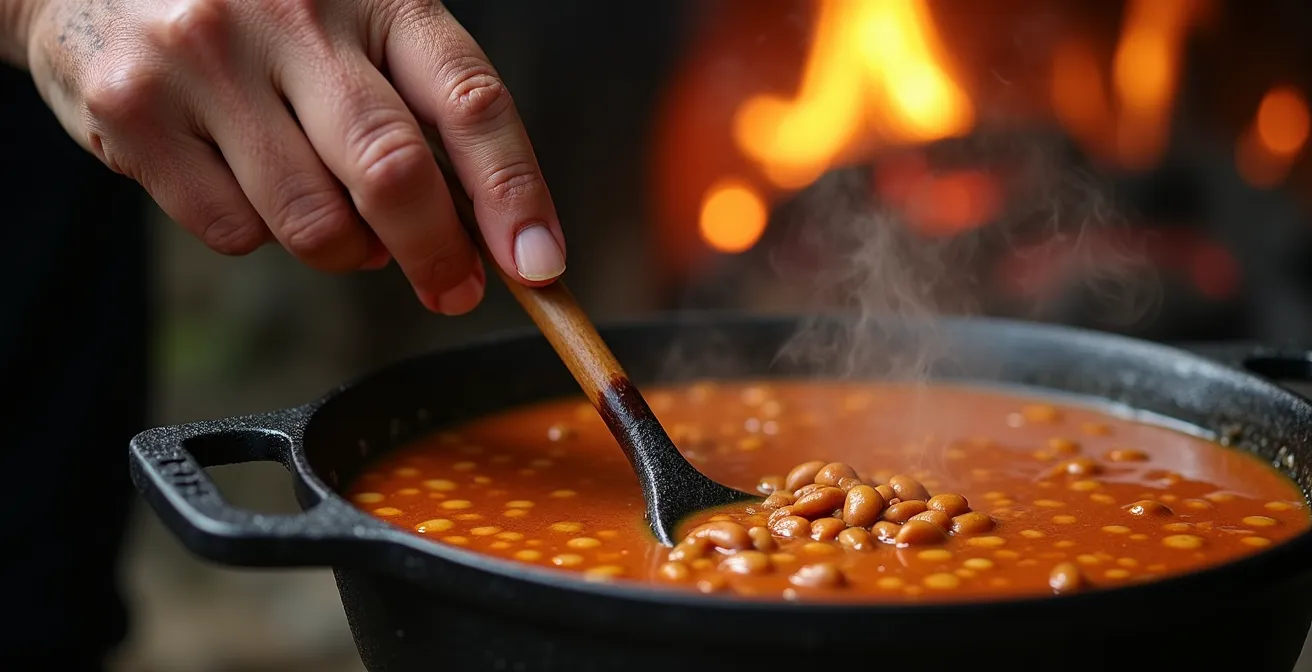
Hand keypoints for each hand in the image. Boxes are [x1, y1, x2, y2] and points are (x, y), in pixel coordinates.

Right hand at [19, 0, 566, 313]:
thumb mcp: (358, 26)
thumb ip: (421, 110)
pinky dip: (258, 233)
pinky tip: (243, 179)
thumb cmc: (265, 12)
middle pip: (394, 172)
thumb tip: (487, 232)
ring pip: (314, 224)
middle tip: (454, 289)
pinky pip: (234, 233)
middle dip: (437, 255)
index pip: (470, 100)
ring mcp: (207, 59)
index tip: (539, 264)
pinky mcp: (136, 110)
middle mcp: (294, 13)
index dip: (515, 193)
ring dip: (343, 250)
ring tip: (333, 213)